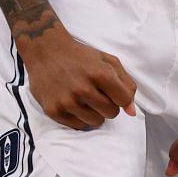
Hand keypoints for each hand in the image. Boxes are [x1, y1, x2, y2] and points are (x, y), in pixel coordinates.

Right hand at [22, 33, 137, 130]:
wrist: (45, 51)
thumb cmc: (80, 56)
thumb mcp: (107, 61)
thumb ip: (125, 84)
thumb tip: (131, 112)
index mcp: (99, 74)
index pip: (124, 100)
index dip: (122, 98)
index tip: (114, 93)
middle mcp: (83, 89)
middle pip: (111, 113)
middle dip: (109, 105)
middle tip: (98, 94)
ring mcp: (67, 101)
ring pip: (96, 122)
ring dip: (95, 112)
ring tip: (85, 98)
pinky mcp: (54, 111)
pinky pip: (79, 125)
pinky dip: (80, 117)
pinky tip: (74, 102)